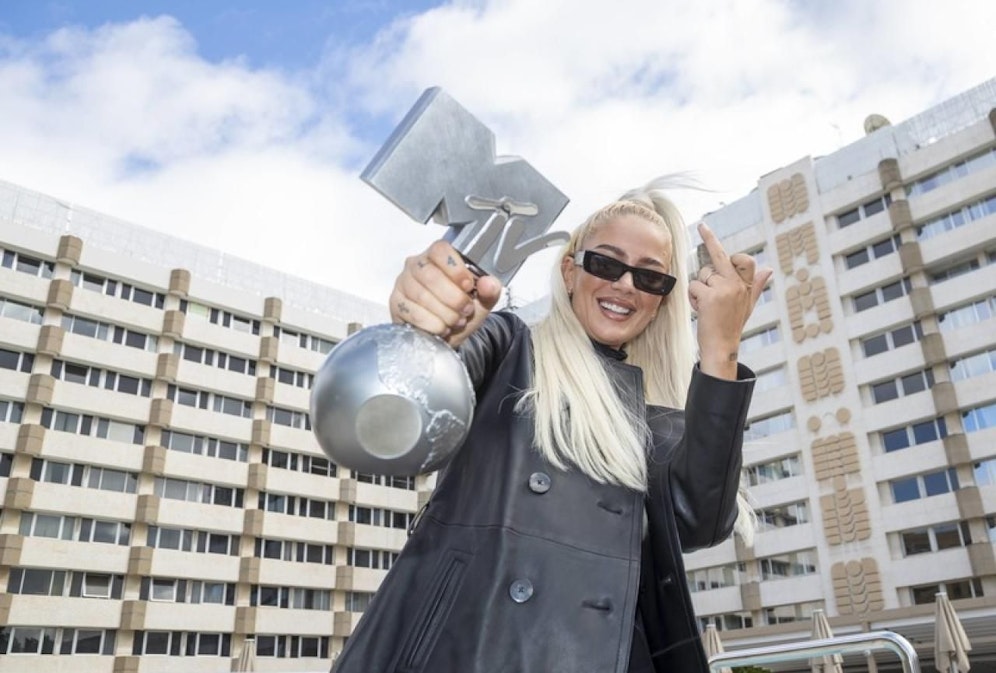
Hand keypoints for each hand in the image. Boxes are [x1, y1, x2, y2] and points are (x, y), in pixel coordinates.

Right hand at [389, 240, 502, 347]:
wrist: (445, 335)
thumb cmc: (460, 311)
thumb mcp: (481, 301)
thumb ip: (489, 290)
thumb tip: (489, 283)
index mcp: (438, 257)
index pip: (440, 250)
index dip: (455, 269)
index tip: (469, 286)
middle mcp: (416, 265)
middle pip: (430, 275)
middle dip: (453, 298)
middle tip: (466, 310)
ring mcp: (403, 283)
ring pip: (421, 295)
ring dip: (444, 313)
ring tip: (455, 321)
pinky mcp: (395, 302)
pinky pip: (411, 311)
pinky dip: (431, 324)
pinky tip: (441, 328)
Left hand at [688, 222, 773, 378]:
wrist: (722, 347)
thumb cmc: (731, 326)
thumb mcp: (748, 305)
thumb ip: (756, 286)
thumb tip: (769, 270)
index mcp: (747, 286)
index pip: (744, 260)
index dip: (727, 246)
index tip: (708, 229)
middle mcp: (738, 285)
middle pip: (721, 257)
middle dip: (710, 238)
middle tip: (702, 225)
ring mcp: (725, 289)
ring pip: (703, 275)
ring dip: (699, 289)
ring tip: (706, 306)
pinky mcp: (711, 295)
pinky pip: (694, 286)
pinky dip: (693, 297)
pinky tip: (700, 309)